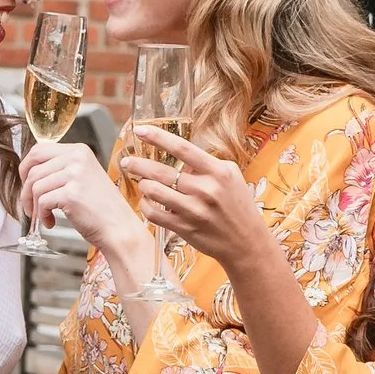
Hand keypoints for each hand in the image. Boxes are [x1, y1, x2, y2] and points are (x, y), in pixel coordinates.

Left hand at [18, 138, 142, 268]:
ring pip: (35, 187)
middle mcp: (77, 158)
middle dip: (25, 189)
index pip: (38, 150)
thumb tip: (30, 171)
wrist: (119, 228)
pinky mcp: (71, 194)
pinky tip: (50, 222)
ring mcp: (75, 175)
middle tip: (29, 204)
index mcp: (79, 150)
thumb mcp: (83, 177)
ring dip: (34, 206)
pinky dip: (42, 215)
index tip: (27, 184)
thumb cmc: (101, 208)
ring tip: (44, 217)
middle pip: (33, 168)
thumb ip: (61, 169)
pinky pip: (42, 202)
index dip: (26, 168)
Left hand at [123, 127, 267, 263]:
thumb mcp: (230, 177)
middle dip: (139, 164)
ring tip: (142, 182)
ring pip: (154, 191)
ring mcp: (194, 210)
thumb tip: (179, 153)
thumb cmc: (238, 207)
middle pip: (162, 171)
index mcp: (218, 172)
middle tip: (127, 161)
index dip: (158, 137)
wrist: (247, 243)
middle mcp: (206, 189)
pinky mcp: (185, 228)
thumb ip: (206, 164)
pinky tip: (147, 201)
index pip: (183, 148)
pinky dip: (145, 205)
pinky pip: (154, 214)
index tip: (141, 130)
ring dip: (143, 184)